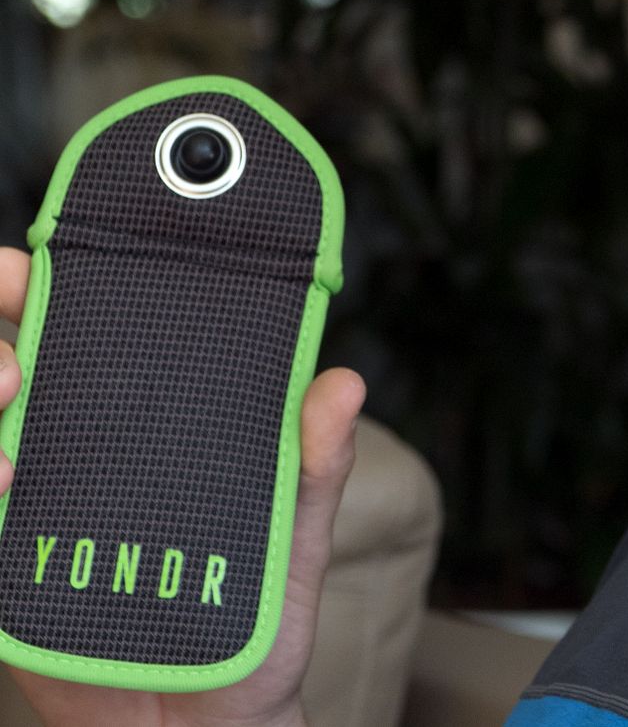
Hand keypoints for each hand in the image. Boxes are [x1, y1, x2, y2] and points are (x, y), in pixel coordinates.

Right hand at [0, 245, 366, 726]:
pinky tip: (4, 486)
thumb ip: (313, 465)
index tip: (38, 259)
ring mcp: (33, 508)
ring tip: (7, 404)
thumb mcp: (293, 534)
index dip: (51, 287)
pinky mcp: (6, 570)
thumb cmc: (253, 620)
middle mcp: (79, 451)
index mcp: (146, 423)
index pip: (91, 334)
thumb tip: (341, 384)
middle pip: (9, 367)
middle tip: (12, 356)